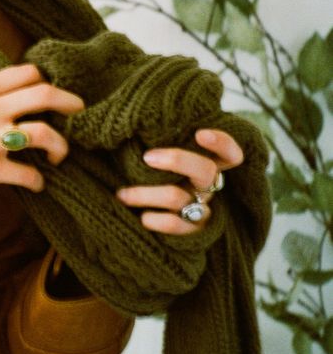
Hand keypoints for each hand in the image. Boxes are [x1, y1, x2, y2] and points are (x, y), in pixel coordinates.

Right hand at [0, 63, 83, 209]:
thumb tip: (22, 93)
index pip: (29, 73)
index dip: (49, 82)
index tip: (56, 96)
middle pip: (45, 95)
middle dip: (71, 104)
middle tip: (79, 113)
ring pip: (44, 134)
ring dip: (61, 147)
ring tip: (59, 156)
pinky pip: (28, 174)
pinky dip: (38, 181)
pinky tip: (36, 184)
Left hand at [115, 128, 243, 235]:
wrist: (155, 218)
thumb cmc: (155, 178)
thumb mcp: (164, 158)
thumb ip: (162, 143)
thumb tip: (135, 120)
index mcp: (208, 165)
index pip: (230, 154)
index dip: (222, 143)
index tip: (200, 133)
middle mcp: (208, 187)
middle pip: (205, 171)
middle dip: (176, 160)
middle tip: (147, 157)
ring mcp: (201, 210)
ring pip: (177, 197)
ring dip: (143, 193)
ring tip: (122, 194)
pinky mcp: (191, 232)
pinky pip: (173, 224)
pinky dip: (152, 219)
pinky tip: (140, 216)